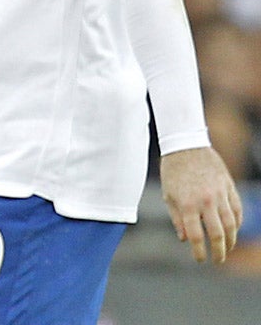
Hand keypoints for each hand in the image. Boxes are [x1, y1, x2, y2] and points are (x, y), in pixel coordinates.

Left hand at [159, 146, 242, 263]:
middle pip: (218, 234)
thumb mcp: (168, 195)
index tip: (200, 260)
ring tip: (227, 248)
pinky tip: (233, 230)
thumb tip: (186, 239)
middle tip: (218, 260)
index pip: (196, 236)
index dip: (199, 252)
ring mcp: (220, 194)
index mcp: (187, 204)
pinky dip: (237, 222)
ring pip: (231, 224)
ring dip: (231, 240)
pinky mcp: (229, 187)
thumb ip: (177, 218)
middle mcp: (206, 201)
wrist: (186, 144)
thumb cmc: (173, 170)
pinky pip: (237, 209)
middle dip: (219, 251)